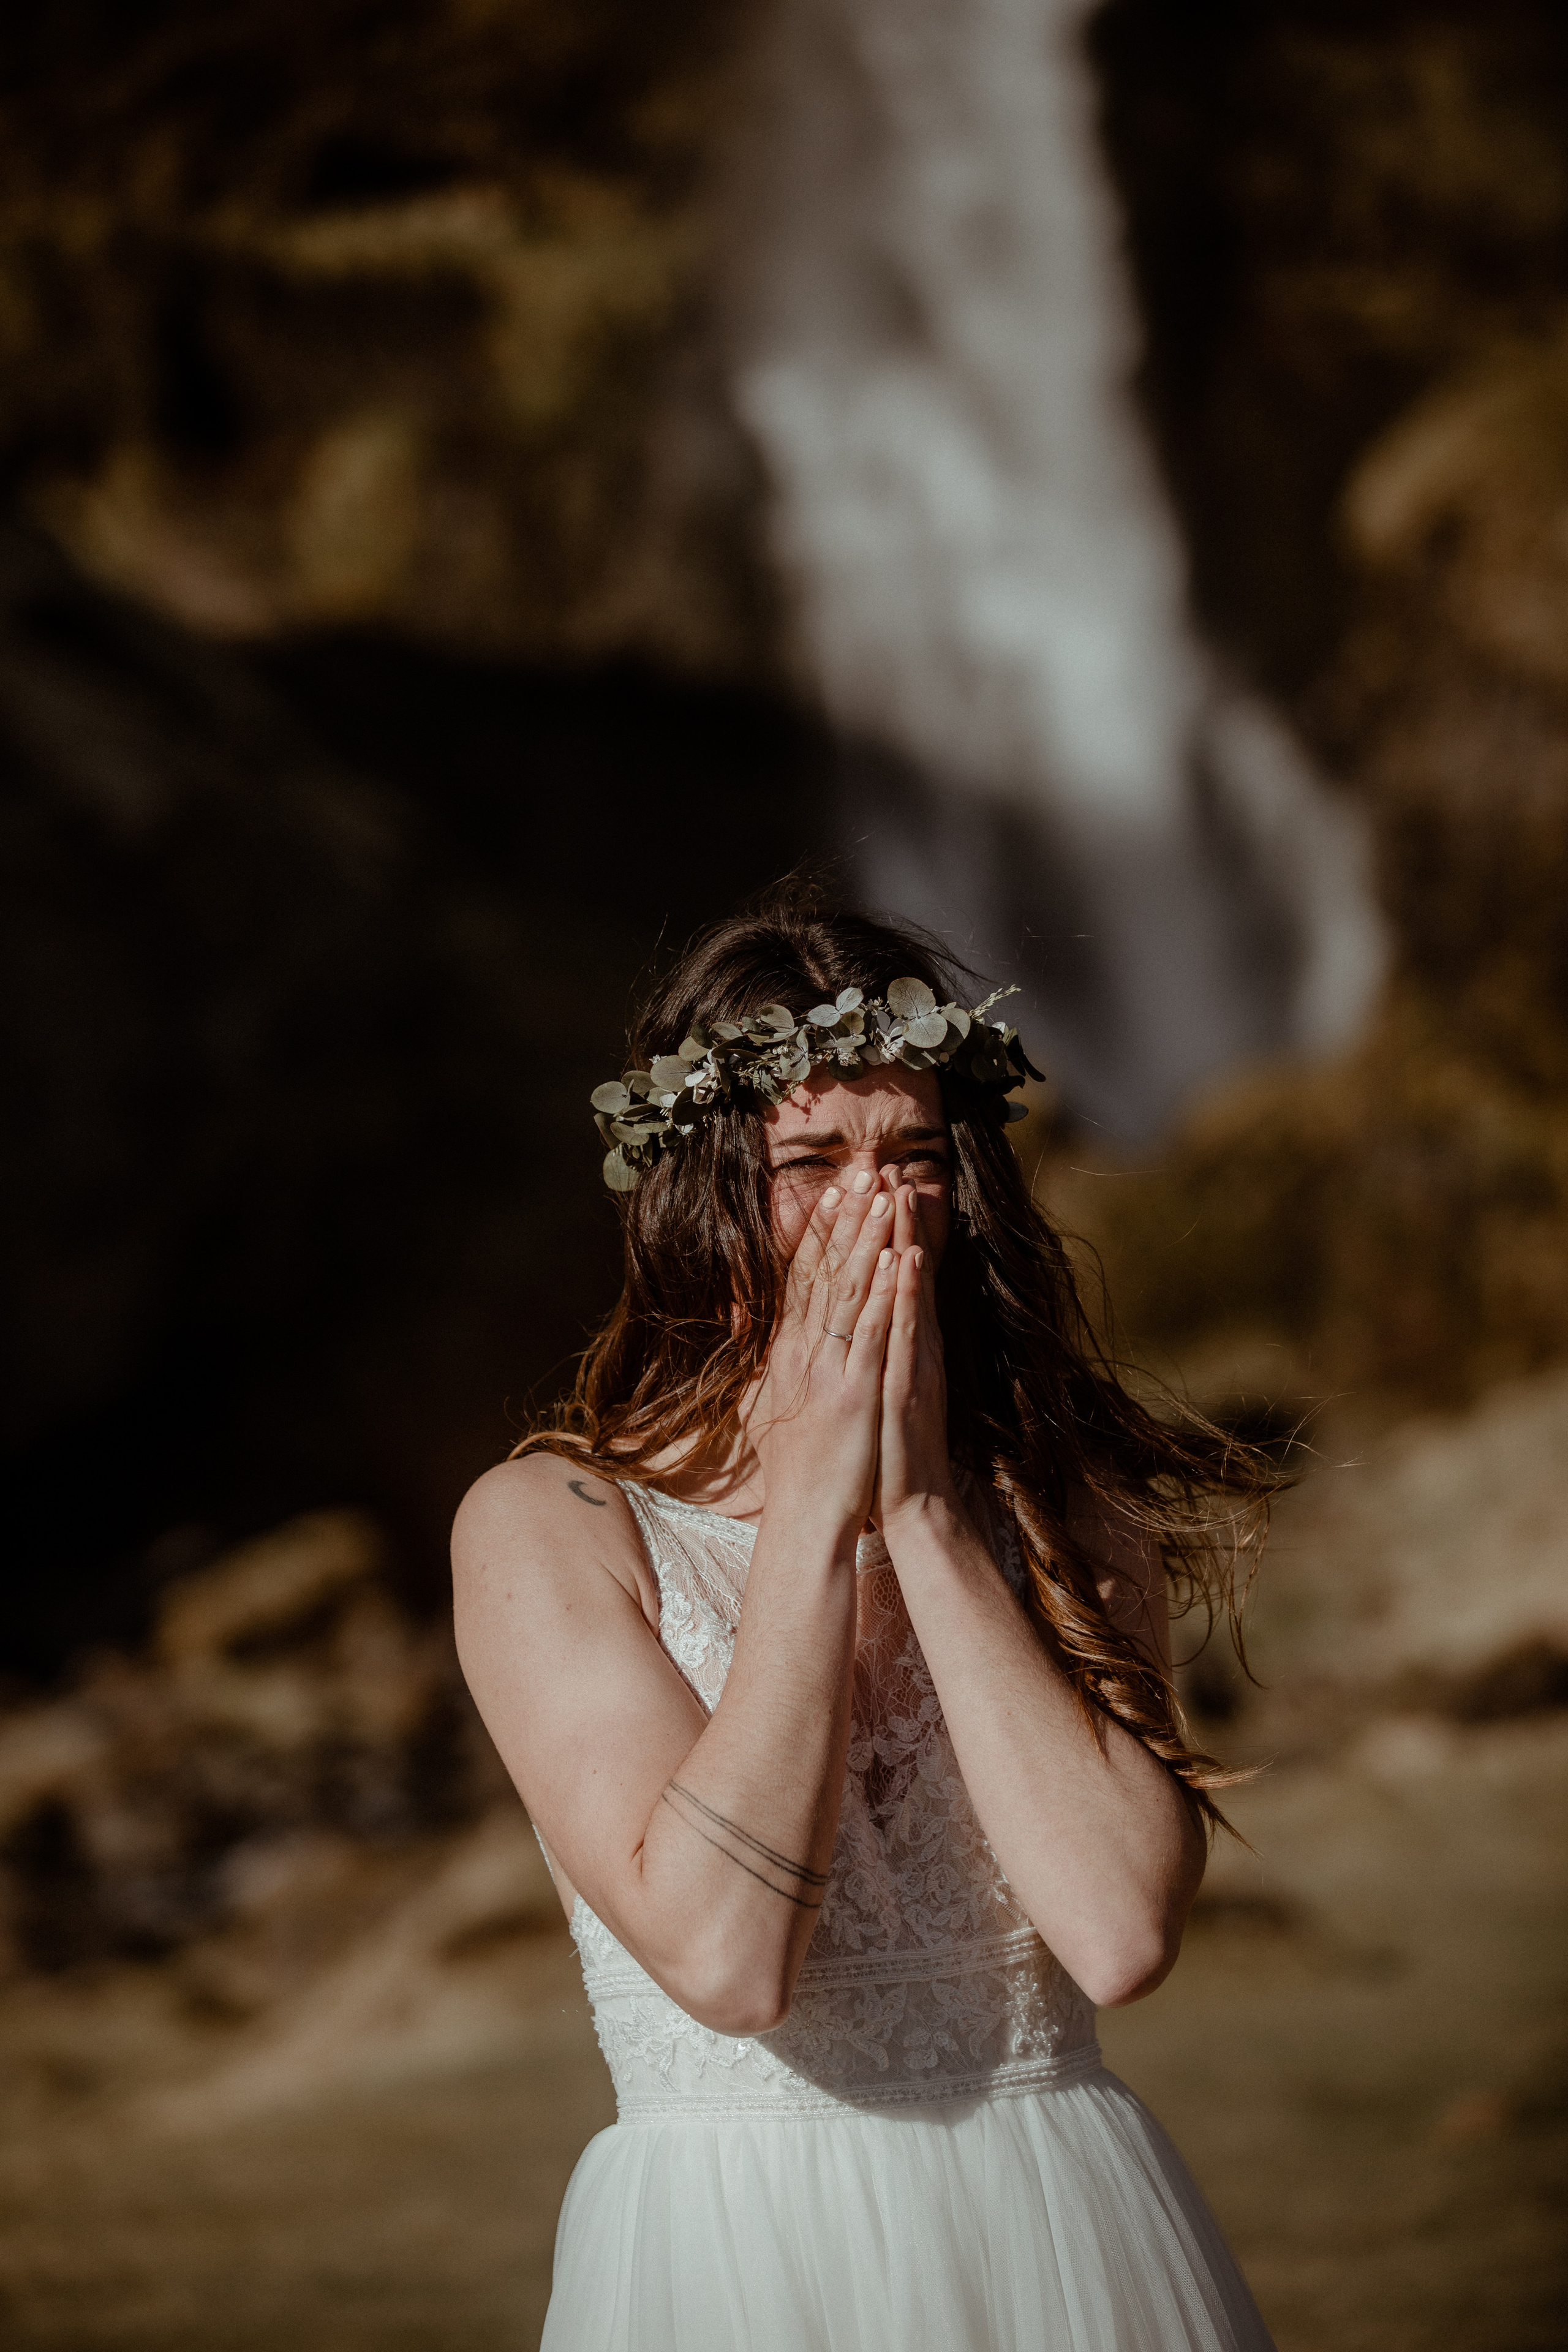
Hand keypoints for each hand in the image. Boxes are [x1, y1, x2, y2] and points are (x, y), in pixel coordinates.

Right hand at [741, 1173, 899, 1539]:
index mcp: (789, 1351)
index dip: (819, 1228)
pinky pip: (870, 1333)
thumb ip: (767, 1358)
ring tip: (882, 1192)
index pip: (803, 1275)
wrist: (805, 1517)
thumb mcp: (771, 1401)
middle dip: (845, 1215)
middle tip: (863, 1165)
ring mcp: (828, 1368)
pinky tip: (894, 1259)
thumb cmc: (797, 1465)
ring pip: (848, 1290)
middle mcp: (804, 1350)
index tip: (834, 1186)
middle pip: (824, 1269)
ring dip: (865, 1238)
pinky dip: (882, 1295)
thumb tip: (752, 1324)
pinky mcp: (854, 1391)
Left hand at [874, 1185, 960, 1528]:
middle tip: (892, 1168)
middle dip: (897, 1220)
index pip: (892, 1278)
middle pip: (904, 1273)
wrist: (913, 1502)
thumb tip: (865, 1318)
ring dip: (907, 1240)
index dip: (885, 1233)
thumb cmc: (890, 1447)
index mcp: (899, 1345)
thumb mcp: (877, 1387)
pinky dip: (908, 1296)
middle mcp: (912, 1346)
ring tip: (902, 1193)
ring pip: (909, 1291)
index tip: (875, 1187)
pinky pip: (909, 1333)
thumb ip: (878, 1349)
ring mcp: (914, 1363)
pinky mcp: (910, 1385)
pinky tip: (907, 1262)